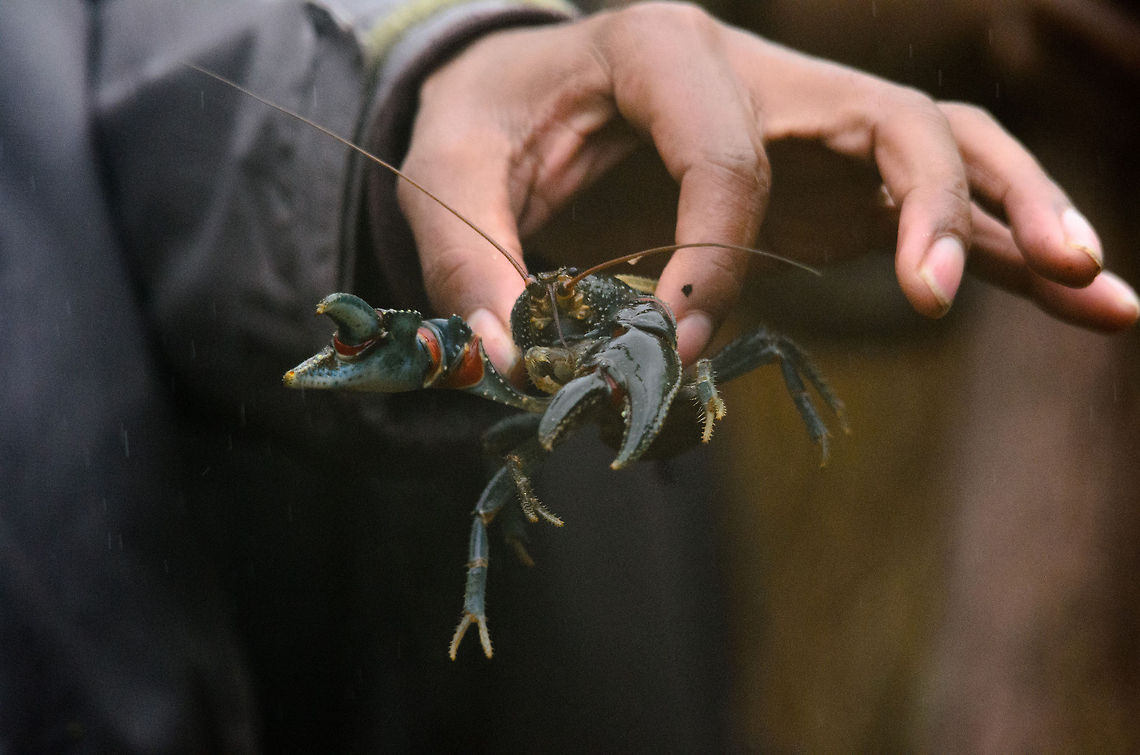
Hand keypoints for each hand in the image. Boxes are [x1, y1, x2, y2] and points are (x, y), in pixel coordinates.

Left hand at [397, 1, 1138, 371]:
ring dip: (1014, 218)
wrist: (521, 96)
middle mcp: (763, 70)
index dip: (709, 260)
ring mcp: (812, 121)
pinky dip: (1001, 247)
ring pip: (944, 148)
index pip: (725, 153)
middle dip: (928, 207)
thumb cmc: (487, 125)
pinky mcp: (831, 177)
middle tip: (942, 297)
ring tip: (1094, 292)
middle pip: (888, 119)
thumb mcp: (444, 173)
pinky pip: (935, 202)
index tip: (671, 346)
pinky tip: (1084, 301)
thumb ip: (467, 265)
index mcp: (663, 46)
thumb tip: (506, 369)